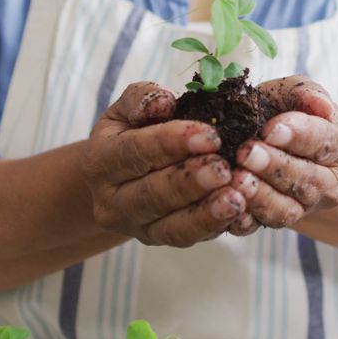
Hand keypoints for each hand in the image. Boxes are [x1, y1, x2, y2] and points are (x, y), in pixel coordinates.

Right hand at [81, 82, 248, 247]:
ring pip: (170, 225)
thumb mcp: (127, 109)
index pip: (135, 151)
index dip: (171, 143)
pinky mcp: (157, 239)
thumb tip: (165, 101)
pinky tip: (238, 212)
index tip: (210, 135)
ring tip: (237, 198)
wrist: (118, 176)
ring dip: (206, 213)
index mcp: (99, 161)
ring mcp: (134, 226)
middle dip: (191, 181)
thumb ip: (142, 98)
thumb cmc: (130, 132)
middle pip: (152, 194)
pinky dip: (213, 226)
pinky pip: (186, 238)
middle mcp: (111, 201)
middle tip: (224, 169)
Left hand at [228, 76, 337, 231]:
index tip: (270, 129)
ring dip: (260, 195)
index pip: (323, 141)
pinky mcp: (281, 222)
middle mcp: (330, 182)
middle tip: (246, 152)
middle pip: (306, 179)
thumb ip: (305, 93)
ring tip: (235, 178)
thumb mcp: (293, 92)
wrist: (272, 142)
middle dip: (274, 165)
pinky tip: (227, 202)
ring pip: (287, 208)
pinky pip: (264, 225)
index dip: (298, 135)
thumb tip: (320, 105)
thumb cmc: (285, 111)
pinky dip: (245, 217)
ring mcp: (307, 206)